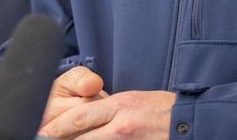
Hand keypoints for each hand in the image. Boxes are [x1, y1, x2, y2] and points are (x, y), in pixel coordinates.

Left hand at [40, 68, 174, 139]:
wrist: (195, 122)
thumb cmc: (165, 110)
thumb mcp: (135, 101)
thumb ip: (109, 109)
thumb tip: (85, 117)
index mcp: (119, 105)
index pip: (79, 116)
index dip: (56, 126)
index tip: (41, 132)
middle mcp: (121, 123)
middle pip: (81, 135)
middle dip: (59, 139)